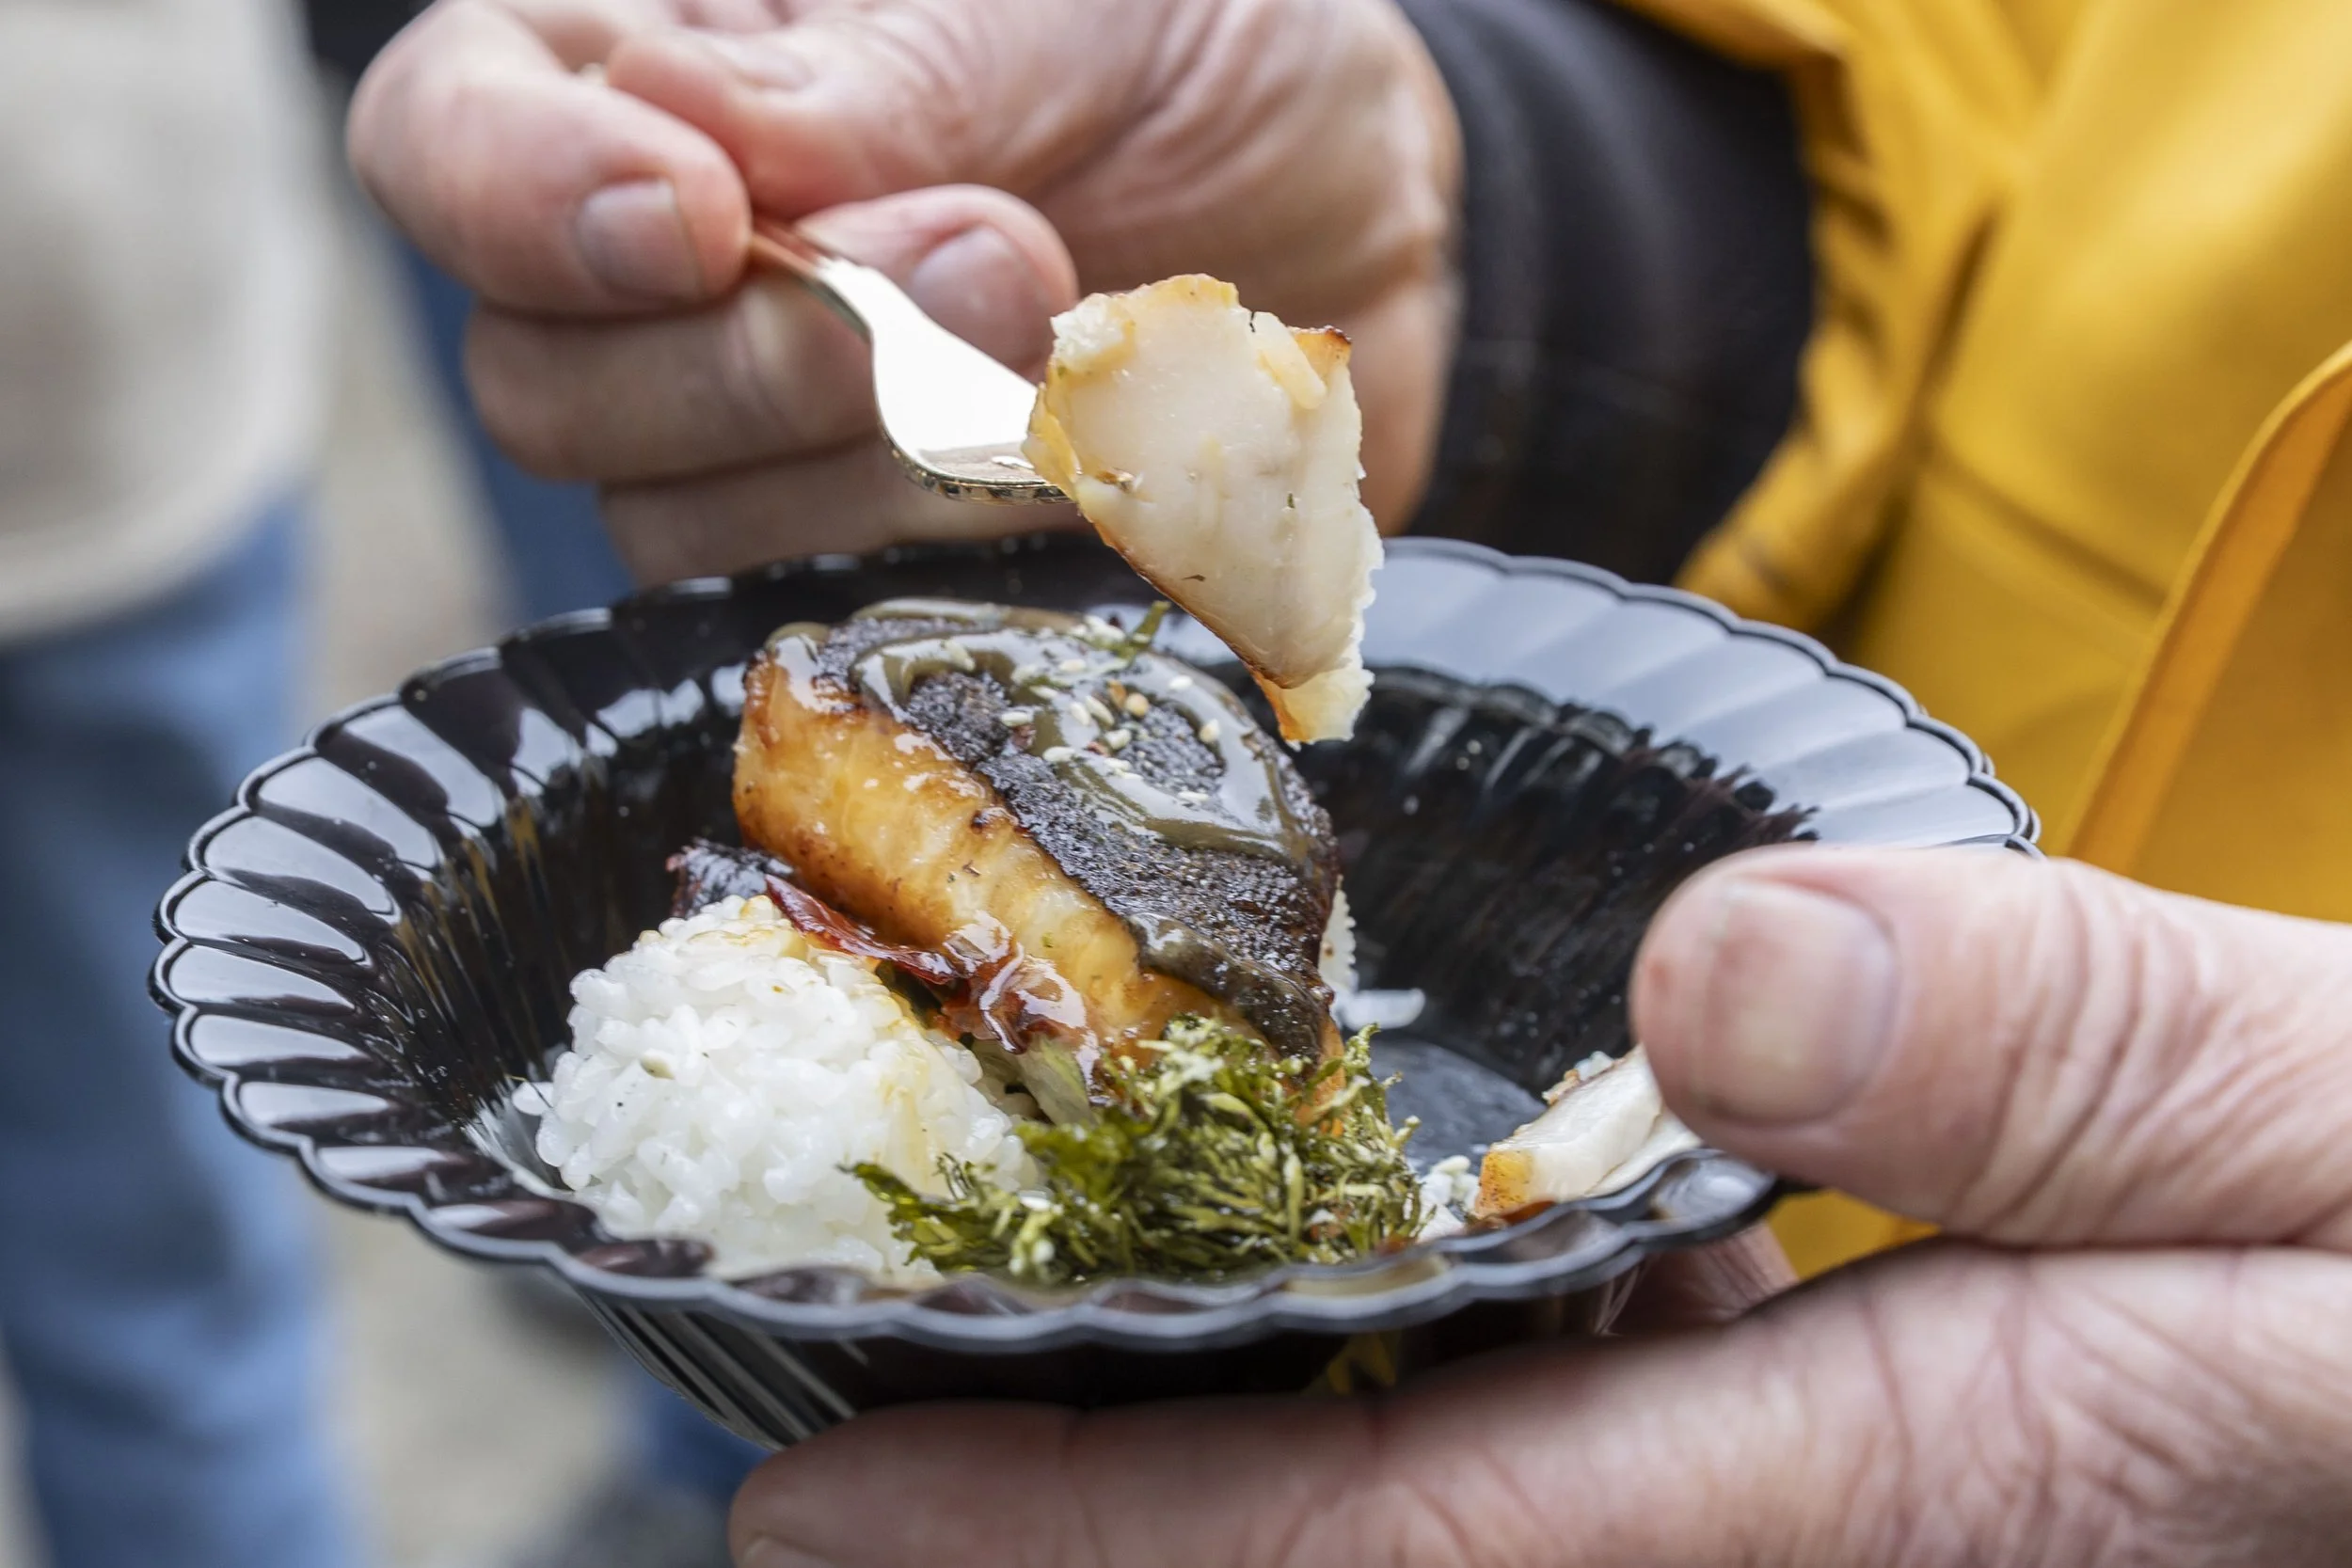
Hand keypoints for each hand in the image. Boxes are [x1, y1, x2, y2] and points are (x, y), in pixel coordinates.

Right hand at [347, 0, 1460, 580]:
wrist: (1352, 200)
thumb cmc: (1188, 43)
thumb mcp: (1057, 1)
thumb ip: (878, 68)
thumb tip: (679, 137)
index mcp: (650, 81)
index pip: (445, 142)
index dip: (526, 202)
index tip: (697, 221)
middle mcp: (662, 283)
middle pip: (543, 389)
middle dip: (768, 354)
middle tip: (999, 256)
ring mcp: (758, 450)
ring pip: (682, 532)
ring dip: (890, 460)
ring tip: (1072, 342)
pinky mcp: (872, 570)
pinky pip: (834, 622)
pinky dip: (968, 556)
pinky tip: (1086, 475)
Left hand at [726, 849, 2351, 1565]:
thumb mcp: (2330, 1113)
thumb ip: (2050, 1053)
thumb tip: (1728, 980)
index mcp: (1896, 1487)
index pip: (1390, 1549)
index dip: (1079, 1542)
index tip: (819, 1516)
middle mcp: (1811, 1545)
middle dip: (1094, 1535)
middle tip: (838, 1474)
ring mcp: (1825, 1520)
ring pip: (1456, 1522)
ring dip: (1245, 1454)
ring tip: (1054, 1331)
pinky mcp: (1859, 1478)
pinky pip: (1585, 1466)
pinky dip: (1443, 1401)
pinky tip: (1410, 1291)